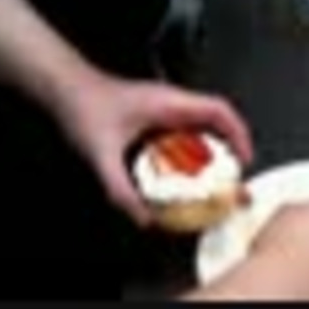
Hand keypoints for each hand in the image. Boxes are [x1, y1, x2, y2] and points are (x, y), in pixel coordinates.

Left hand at [56, 70, 252, 225]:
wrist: (64, 89)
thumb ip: (119, 189)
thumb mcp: (101, 153)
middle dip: (231, 150)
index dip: (239, 135)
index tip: (245, 161)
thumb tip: (143, 219)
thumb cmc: (83, 107)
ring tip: (214, 181)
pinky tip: (183, 176)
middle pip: (217, 121)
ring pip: (202, 127)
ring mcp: (163, 108)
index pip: (219, 111)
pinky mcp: (153, 116)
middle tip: (233, 179)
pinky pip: (184, 133)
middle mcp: (171, 102)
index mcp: (169, 102)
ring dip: (212, 152)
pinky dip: (192, 152)